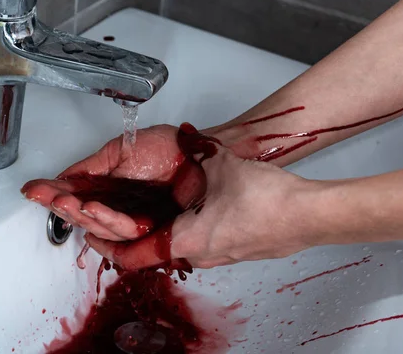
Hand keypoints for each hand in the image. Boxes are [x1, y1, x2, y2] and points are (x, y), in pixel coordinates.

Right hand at [21, 124, 205, 240]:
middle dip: (61, 205)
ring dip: (78, 213)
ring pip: (98, 226)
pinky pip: (124, 235)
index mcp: (109, 190)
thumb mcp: (120, 151)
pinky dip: (106, 221)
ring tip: (63, 200)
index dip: (54, 193)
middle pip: (83, 214)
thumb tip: (62, 176)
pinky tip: (90, 207)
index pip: (76, 195)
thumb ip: (91, 167)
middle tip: (45, 195)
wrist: (199, 152)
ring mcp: (133, 221)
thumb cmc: (168, 149)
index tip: (33, 189)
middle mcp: (119, 208)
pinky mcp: (150, 234)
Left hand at [86, 141, 317, 269]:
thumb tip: (187, 146)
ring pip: (177, 247)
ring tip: (147, 213)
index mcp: (188, 239)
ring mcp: (220, 255)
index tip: (91, 235)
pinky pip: (200, 242)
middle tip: (114, 220)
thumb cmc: (272, 201)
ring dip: (158, 232)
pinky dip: (184, 229)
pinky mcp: (235, 249)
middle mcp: (201, 254)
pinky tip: (190, 211)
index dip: (106, 245)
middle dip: (130, 234)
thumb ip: (197, 158)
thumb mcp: (221, 168)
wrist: (312, 215)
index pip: (133, 254)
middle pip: (153, 251)